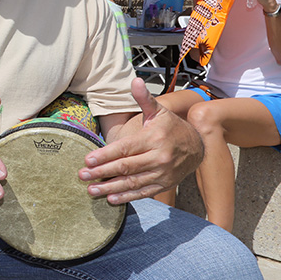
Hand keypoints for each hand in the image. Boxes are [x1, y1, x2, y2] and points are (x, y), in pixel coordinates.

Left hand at [80, 78, 202, 203]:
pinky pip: (143, 192)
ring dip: (110, 187)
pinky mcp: (164, 184)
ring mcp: (162, 173)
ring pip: (132, 182)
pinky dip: (127, 197)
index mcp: (154, 138)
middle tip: (83, 175)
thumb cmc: (171, 127)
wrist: (198, 146)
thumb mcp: (159, 111)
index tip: (87, 159)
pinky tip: (110, 199)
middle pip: (126, 167)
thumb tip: (135, 80)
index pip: (125, 148)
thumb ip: (144, 99)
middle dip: (102, 172)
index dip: (105, 155)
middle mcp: (159, 157)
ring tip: (91, 189)